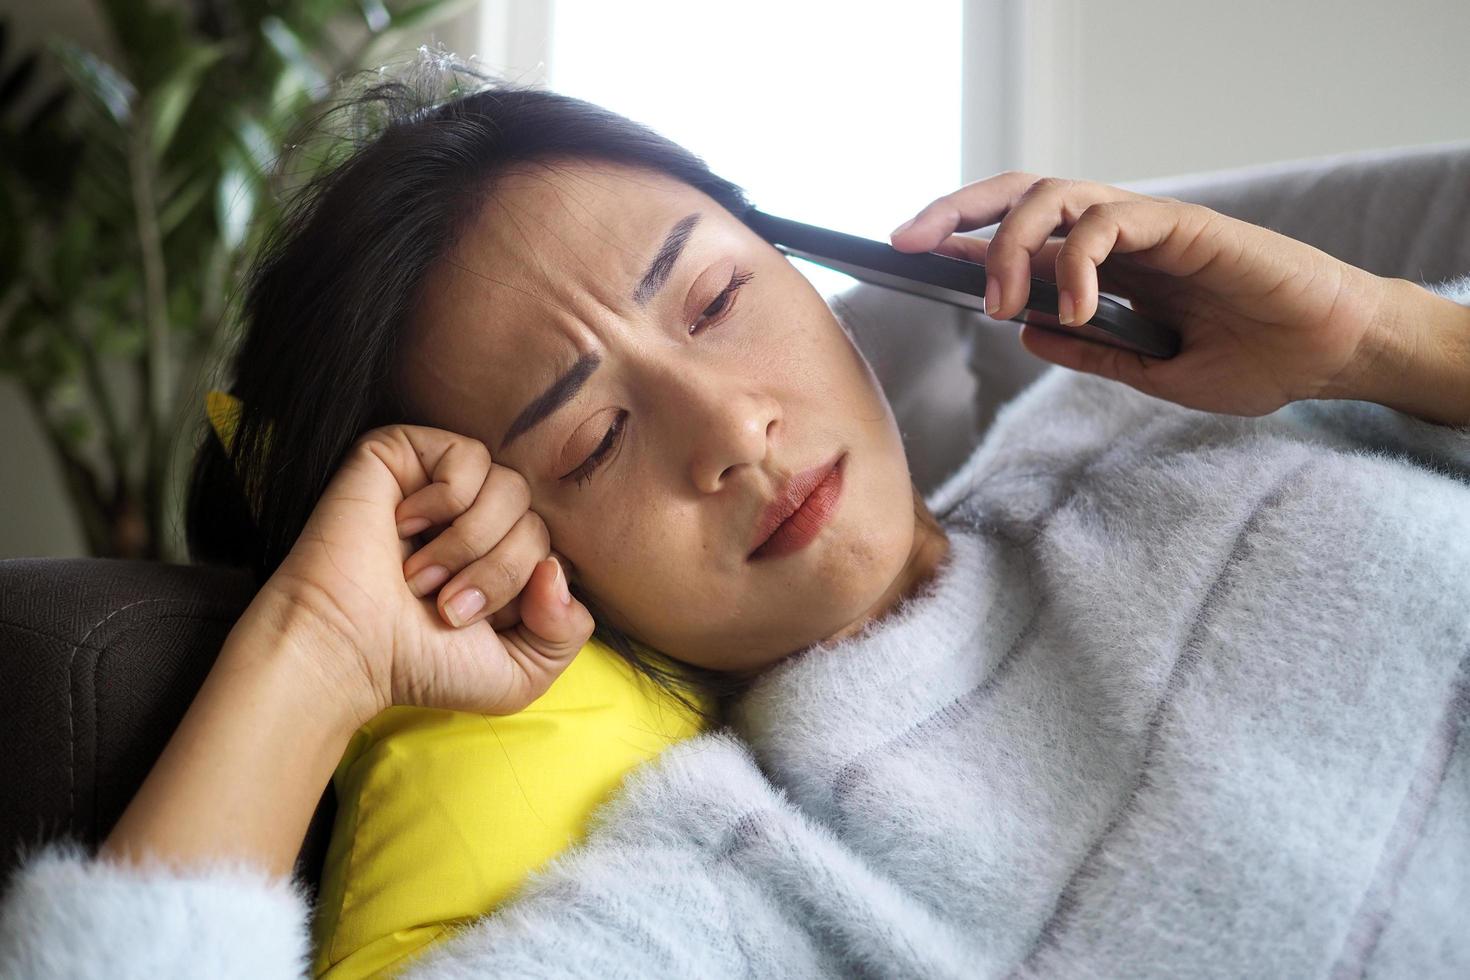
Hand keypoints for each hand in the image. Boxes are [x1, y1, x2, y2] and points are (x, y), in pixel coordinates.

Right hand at [256, 424, 595, 723]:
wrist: (347, 649)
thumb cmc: (422, 664)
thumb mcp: (520, 674)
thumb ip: (568, 631)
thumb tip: (557, 568)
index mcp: (505, 561)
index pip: (558, 551)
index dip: (528, 590)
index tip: (477, 625)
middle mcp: (479, 520)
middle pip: (536, 521)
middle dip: (498, 574)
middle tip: (445, 607)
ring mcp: (444, 485)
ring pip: (511, 487)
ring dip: (470, 543)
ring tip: (420, 576)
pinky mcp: (407, 453)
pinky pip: (469, 456)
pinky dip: (446, 500)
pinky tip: (404, 526)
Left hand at [890, 172, 1394, 415]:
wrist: (1328, 357)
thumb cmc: (1251, 361)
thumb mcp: (1151, 372)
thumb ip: (1091, 351)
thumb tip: (1025, 335)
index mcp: (1101, 269)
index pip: (1016, 237)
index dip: (958, 240)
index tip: (903, 258)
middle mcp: (1114, 237)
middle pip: (1018, 196)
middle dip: (954, 211)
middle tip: (904, 244)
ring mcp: (1144, 225)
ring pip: (1052, 196)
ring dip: (1009, 243)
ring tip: (1000, 303)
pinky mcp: (1180, 223)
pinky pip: (1108, 220)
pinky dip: (1079, 260)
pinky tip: (1078, 309)